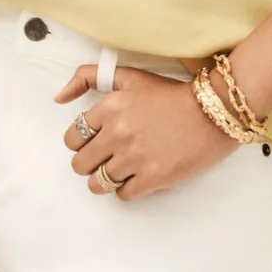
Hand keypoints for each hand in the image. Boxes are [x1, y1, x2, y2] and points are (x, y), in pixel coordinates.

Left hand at [55, 63, 240, 199]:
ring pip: (99, 183)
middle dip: (91, 163)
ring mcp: (135, 157)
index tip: (95, 141)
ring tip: (123, 169)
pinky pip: (123, 195)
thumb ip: (88, 77)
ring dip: (107, 179)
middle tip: (107, 157)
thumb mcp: (130, 77)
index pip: (72, 138)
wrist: (214, 111)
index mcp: (109, 106)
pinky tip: (139, 175)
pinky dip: (128, 189)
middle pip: (80, 165)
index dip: (81, 142)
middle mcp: (118, 133)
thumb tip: (58, 97)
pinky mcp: (153, 177)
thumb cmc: (171, 94)